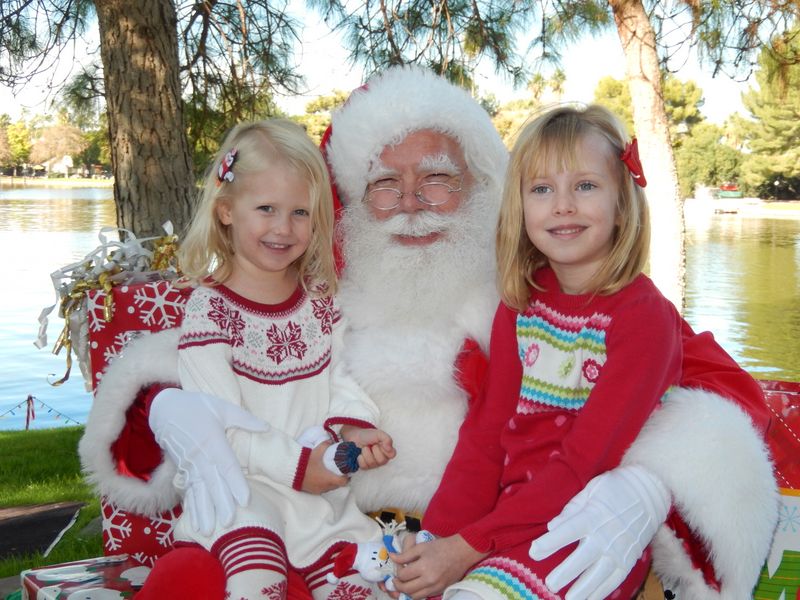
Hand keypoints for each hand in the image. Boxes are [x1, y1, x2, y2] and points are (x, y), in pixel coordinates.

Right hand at [149, 388, 269, 535]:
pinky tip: (197, 523)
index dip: (236, 484)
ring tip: (209, 530)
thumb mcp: (222, 407)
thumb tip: (266, 427)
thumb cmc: (198, 407)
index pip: (227, 466)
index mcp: (213, 441)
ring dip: (204, 511)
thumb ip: (245, 419)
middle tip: (229, 523)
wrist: (165, 409)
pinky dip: (193, 508)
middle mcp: (200, 456)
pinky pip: (189, 491)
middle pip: (213, 483)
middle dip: (221, 504)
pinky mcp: (182, 470)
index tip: (245, 500)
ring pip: (199, 491)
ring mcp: (189, 465)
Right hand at [301, 441, 348, 493]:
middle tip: (339, 471)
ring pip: (329, 488)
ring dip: (332, 482)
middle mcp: (325, 486)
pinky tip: (321, 477)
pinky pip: (322, 489)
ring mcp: (318, 490)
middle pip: (337, 485)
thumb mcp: (317, 451)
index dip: (347, 477)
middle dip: (339, 479)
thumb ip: (326, 445)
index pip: (343, 482)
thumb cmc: (306, 462)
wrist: (291, 470)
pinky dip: (324, 484)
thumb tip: (331, 441)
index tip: (347, 472)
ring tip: (330, 474)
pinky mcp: (311, 491)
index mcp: (329, 478)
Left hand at [340, 426, 396, 468]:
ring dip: (366, 453)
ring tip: (364, 448)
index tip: (379, 444)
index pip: (392, 455)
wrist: (354, 437)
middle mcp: (382, 458)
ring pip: (372, 463)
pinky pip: (364, 466)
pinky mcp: (365, 467)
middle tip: (371, 445)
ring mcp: (374, 464)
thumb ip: (387, 439)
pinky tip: (360, 454)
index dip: (385, 450)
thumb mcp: (378, 434)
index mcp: (387, 451)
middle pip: (381, 460)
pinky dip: (361, 458)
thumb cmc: (368, 436)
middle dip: (374, 450)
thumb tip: (390, 449)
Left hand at [389, 534, 485, 598]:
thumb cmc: (441, 546)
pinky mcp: (441, 590)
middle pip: (407, 589)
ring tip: (405, 583)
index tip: (397, 567)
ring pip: (415, 596)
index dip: (397, 571)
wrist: (461, 552)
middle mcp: (429, 580)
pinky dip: (417, 593)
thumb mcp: (421, 547)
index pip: (402, 576)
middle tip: (396, 579)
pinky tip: (416, 585)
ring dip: (407, 591)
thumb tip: (392, 557)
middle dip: (398, 585)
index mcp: (423, 567)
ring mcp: (435, 587)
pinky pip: (424, 596)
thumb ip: (405, 555)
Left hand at [529, 464, 669, 599]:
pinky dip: (601, 591)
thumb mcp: (589, 490)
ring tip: (568, 599)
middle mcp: (605, 536)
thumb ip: (570, 510)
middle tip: (549, 584)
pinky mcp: (628, 560)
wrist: (648, 493)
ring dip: (583, 589)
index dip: (550, 543)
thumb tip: (551, 526)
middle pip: (582, 558)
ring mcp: (619, 550)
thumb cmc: (612, 489)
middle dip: (565, 573)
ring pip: (599, 575)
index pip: (567, 531)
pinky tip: (588, 599)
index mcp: (592, 515)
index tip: (534, 552)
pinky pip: (614, 580)